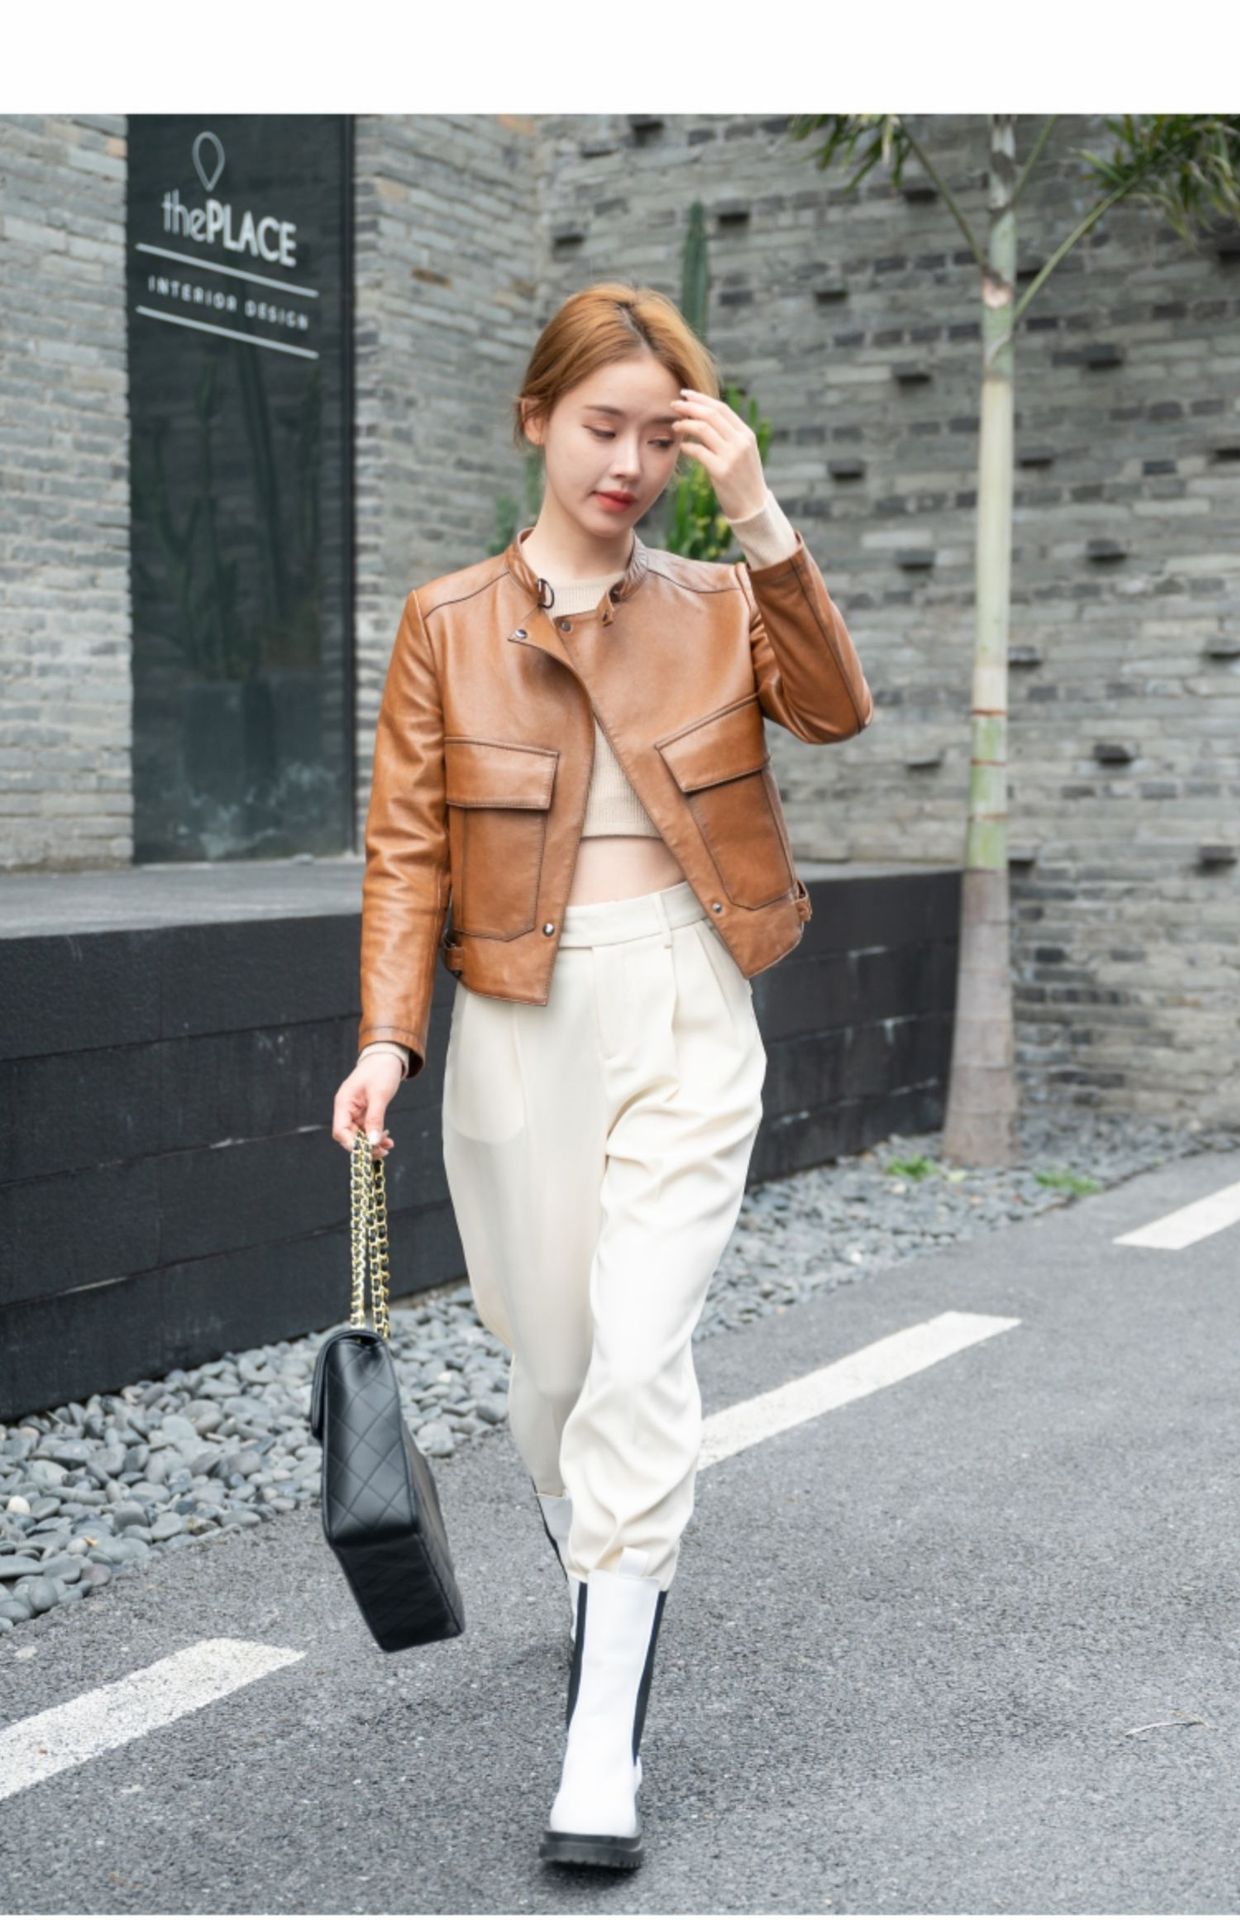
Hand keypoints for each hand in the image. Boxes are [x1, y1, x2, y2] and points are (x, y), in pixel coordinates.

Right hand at [332, 1058, 401, 1157]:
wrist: (387, 1056)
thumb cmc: (380, 1070)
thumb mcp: (379, 1095)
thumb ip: (375, 1119)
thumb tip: (372, 1142)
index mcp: (343, 1103)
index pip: (340, 1131)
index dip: (352, 1144)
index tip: (367, 1151)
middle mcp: (346, 1109)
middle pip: (349, 1136)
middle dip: (365, 1146)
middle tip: (383, 1151)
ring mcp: (355, 1111)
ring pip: (360, 1134)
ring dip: (373, 1142)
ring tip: (388, 1146)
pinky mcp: (364, 1111)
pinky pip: (367, 1128)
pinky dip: (376, 1135)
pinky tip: (387, 1139)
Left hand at [668, 389, 766, 523]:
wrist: (753, 508)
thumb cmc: (743, 480)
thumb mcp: (742, 453)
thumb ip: (729, 437)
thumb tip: (706, 419)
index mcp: (746, 434)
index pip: (722, 408)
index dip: (702, 399)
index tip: (686, 395)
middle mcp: (741, 442)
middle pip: (711, 414)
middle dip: (689, 407)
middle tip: (673, 405)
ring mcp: (732, 456)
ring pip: (703, 429)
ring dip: (685, 424)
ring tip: (674, 424)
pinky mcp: (721, 471)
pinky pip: (698, 452)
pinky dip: (687, 447)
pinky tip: (681, 447)